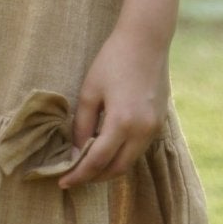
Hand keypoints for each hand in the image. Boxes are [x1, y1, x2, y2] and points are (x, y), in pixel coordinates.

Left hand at [57, 25, 170, 189]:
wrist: (146, 41)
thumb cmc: (113, 60)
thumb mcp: (90, 91)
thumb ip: (82, 124)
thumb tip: (76, 151)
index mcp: (122, 123)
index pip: (97, 161)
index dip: (79, 174)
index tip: (63, 182)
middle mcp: (142, 131)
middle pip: (117, 168)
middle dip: (94, 177)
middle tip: (74, 177)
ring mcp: (154, 128)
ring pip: (130, 161)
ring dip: (109, 167)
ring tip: (88, 165)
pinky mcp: (159, 122)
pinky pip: (138, 148)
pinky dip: (122, 154)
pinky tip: (107, 149)